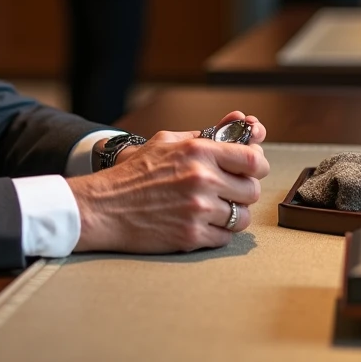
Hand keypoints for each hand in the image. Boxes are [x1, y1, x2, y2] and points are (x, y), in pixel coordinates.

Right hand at [68, 112, 270, 253]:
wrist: (104, 207)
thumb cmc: (133, 174)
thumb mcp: (166, 142)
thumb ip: (203, 136)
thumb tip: (236, 124)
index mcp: (198, 152)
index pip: (253, 159)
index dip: (257, 166)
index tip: (251, 170)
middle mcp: (202, 179)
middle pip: (251, 190)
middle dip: (242, 192)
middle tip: (227, 192)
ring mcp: (198, 209)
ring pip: (241, 217)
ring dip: (231, 215)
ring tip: (213, 210)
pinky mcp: (192, 235)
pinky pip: (225, 237)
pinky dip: (216, 232)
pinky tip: (199, 223)